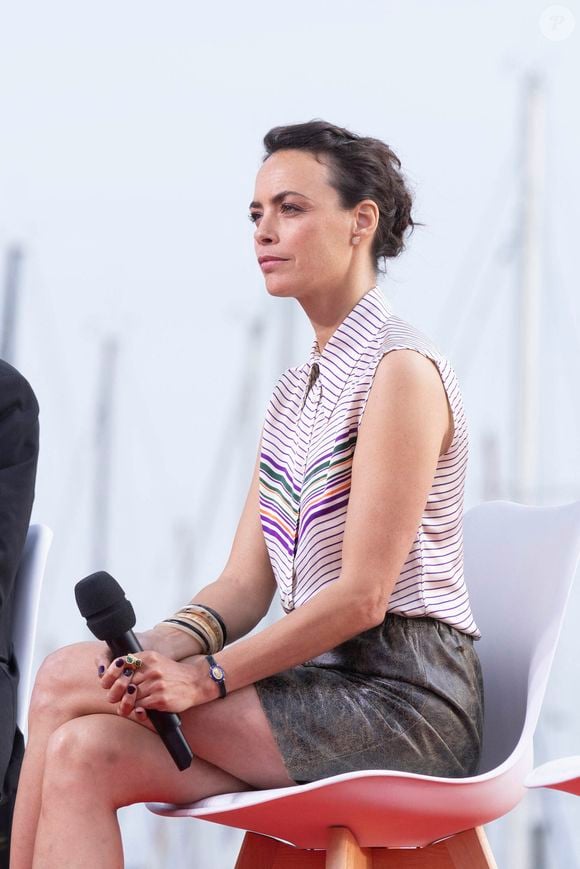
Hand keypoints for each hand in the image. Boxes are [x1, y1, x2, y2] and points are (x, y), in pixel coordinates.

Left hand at [99, 651, 215, 720]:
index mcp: (148, 657)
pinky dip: (138, 709)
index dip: (113, 676)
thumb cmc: (173, 674)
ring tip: (129, 705)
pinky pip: (139, 706)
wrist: (195, 682)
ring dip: (127, 703)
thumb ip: (137, 664)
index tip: (112, 683)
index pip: (121, 665)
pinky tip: (142, 708)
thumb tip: (115, 674)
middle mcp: (151, 669)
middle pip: (123, 683)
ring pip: (130, 696)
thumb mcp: (156, 661)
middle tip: (118, 697)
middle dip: (119, 692)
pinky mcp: (159, 699)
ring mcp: (156, 685)